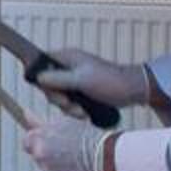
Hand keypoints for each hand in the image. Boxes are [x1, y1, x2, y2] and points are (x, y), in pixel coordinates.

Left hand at [22, 111, 114, 170]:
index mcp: (38, 139)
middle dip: (50, 155)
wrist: (107, 158)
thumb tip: (25, 114)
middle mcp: (40, 156)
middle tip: (69, 152)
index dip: (37, 141)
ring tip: (80, 162)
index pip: (27, 141)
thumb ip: (43, 123)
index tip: (47, 141)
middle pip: (39, 157)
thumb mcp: (65, 123)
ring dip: (60, 168)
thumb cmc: (88, 137)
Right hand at [29, 46, 153, 114]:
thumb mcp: (82, 80)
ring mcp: (73, 80)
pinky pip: (68, 102)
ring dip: (67, 107)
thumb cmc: (110, 81)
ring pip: (58, 95)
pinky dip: (73, 109)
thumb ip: (59, 79)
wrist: (132, 90)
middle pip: (48, 84)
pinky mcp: (80, 91)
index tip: (52, 91)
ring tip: (81, 111)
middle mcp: (67, 67)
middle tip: (69, 104)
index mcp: (67, 57)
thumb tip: (39, 78)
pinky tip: (84, 113)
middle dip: (58, 98)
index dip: (41, 79)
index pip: (41, 64)